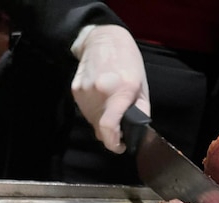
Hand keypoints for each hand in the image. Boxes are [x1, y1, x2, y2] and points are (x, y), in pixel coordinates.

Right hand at [70, 25, 149, 153]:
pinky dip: (94, 112)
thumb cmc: (128, 62)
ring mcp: (85, 92)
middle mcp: (100, 93)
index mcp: (121, 92)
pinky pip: (85, 111)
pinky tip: (101, 99)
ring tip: (110, 107)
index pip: (108, 128)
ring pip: (92, 121)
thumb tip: (136, 133)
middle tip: (119, 128)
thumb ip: (141, 111)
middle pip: (100, 128)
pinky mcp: (75, 90)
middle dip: (110, 134)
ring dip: (102, 122)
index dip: (113, 144)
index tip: (120, 147)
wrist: (103, 39)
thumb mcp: (142, 87)